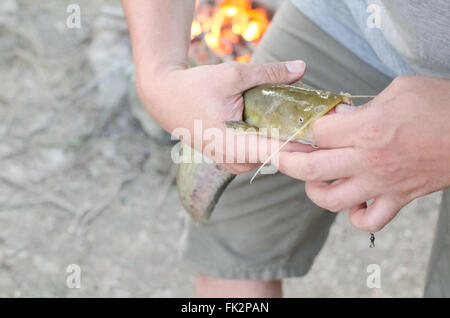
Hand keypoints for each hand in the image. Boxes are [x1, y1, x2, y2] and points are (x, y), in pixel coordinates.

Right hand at [137, 60, 312, 173]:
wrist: (163, 98)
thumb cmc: (193, 88)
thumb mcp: (233, 75)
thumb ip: (269, 74)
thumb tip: (301, 68)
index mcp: (234, 146)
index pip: (280, 152)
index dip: (305, 144)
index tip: (326, 133)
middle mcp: (234, 161)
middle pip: (278, 156)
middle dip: (297, 138)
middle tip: (316, 117)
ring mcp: (231, 163)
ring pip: (269, 155)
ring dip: (283, 138)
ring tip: (299, 118)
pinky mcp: (230, 158)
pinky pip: (257, 153)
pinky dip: (269, 139)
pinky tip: (277, 123)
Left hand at [278, 75, 449, 231]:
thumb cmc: (441, 106)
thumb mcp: (399, 90)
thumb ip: (363, 105)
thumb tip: (338, 118)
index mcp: (367, 129)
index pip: (317, 133)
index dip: (307, 127)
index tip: (308, 125)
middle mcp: (369, 160)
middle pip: (310, 169)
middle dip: (287, 161)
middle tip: (280, 155)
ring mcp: (381, 184)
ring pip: (332, 200)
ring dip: (314, 191)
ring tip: (314, 179)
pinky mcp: (397, 199)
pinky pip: (368, 221)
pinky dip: (355, 216)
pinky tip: (353, 201)